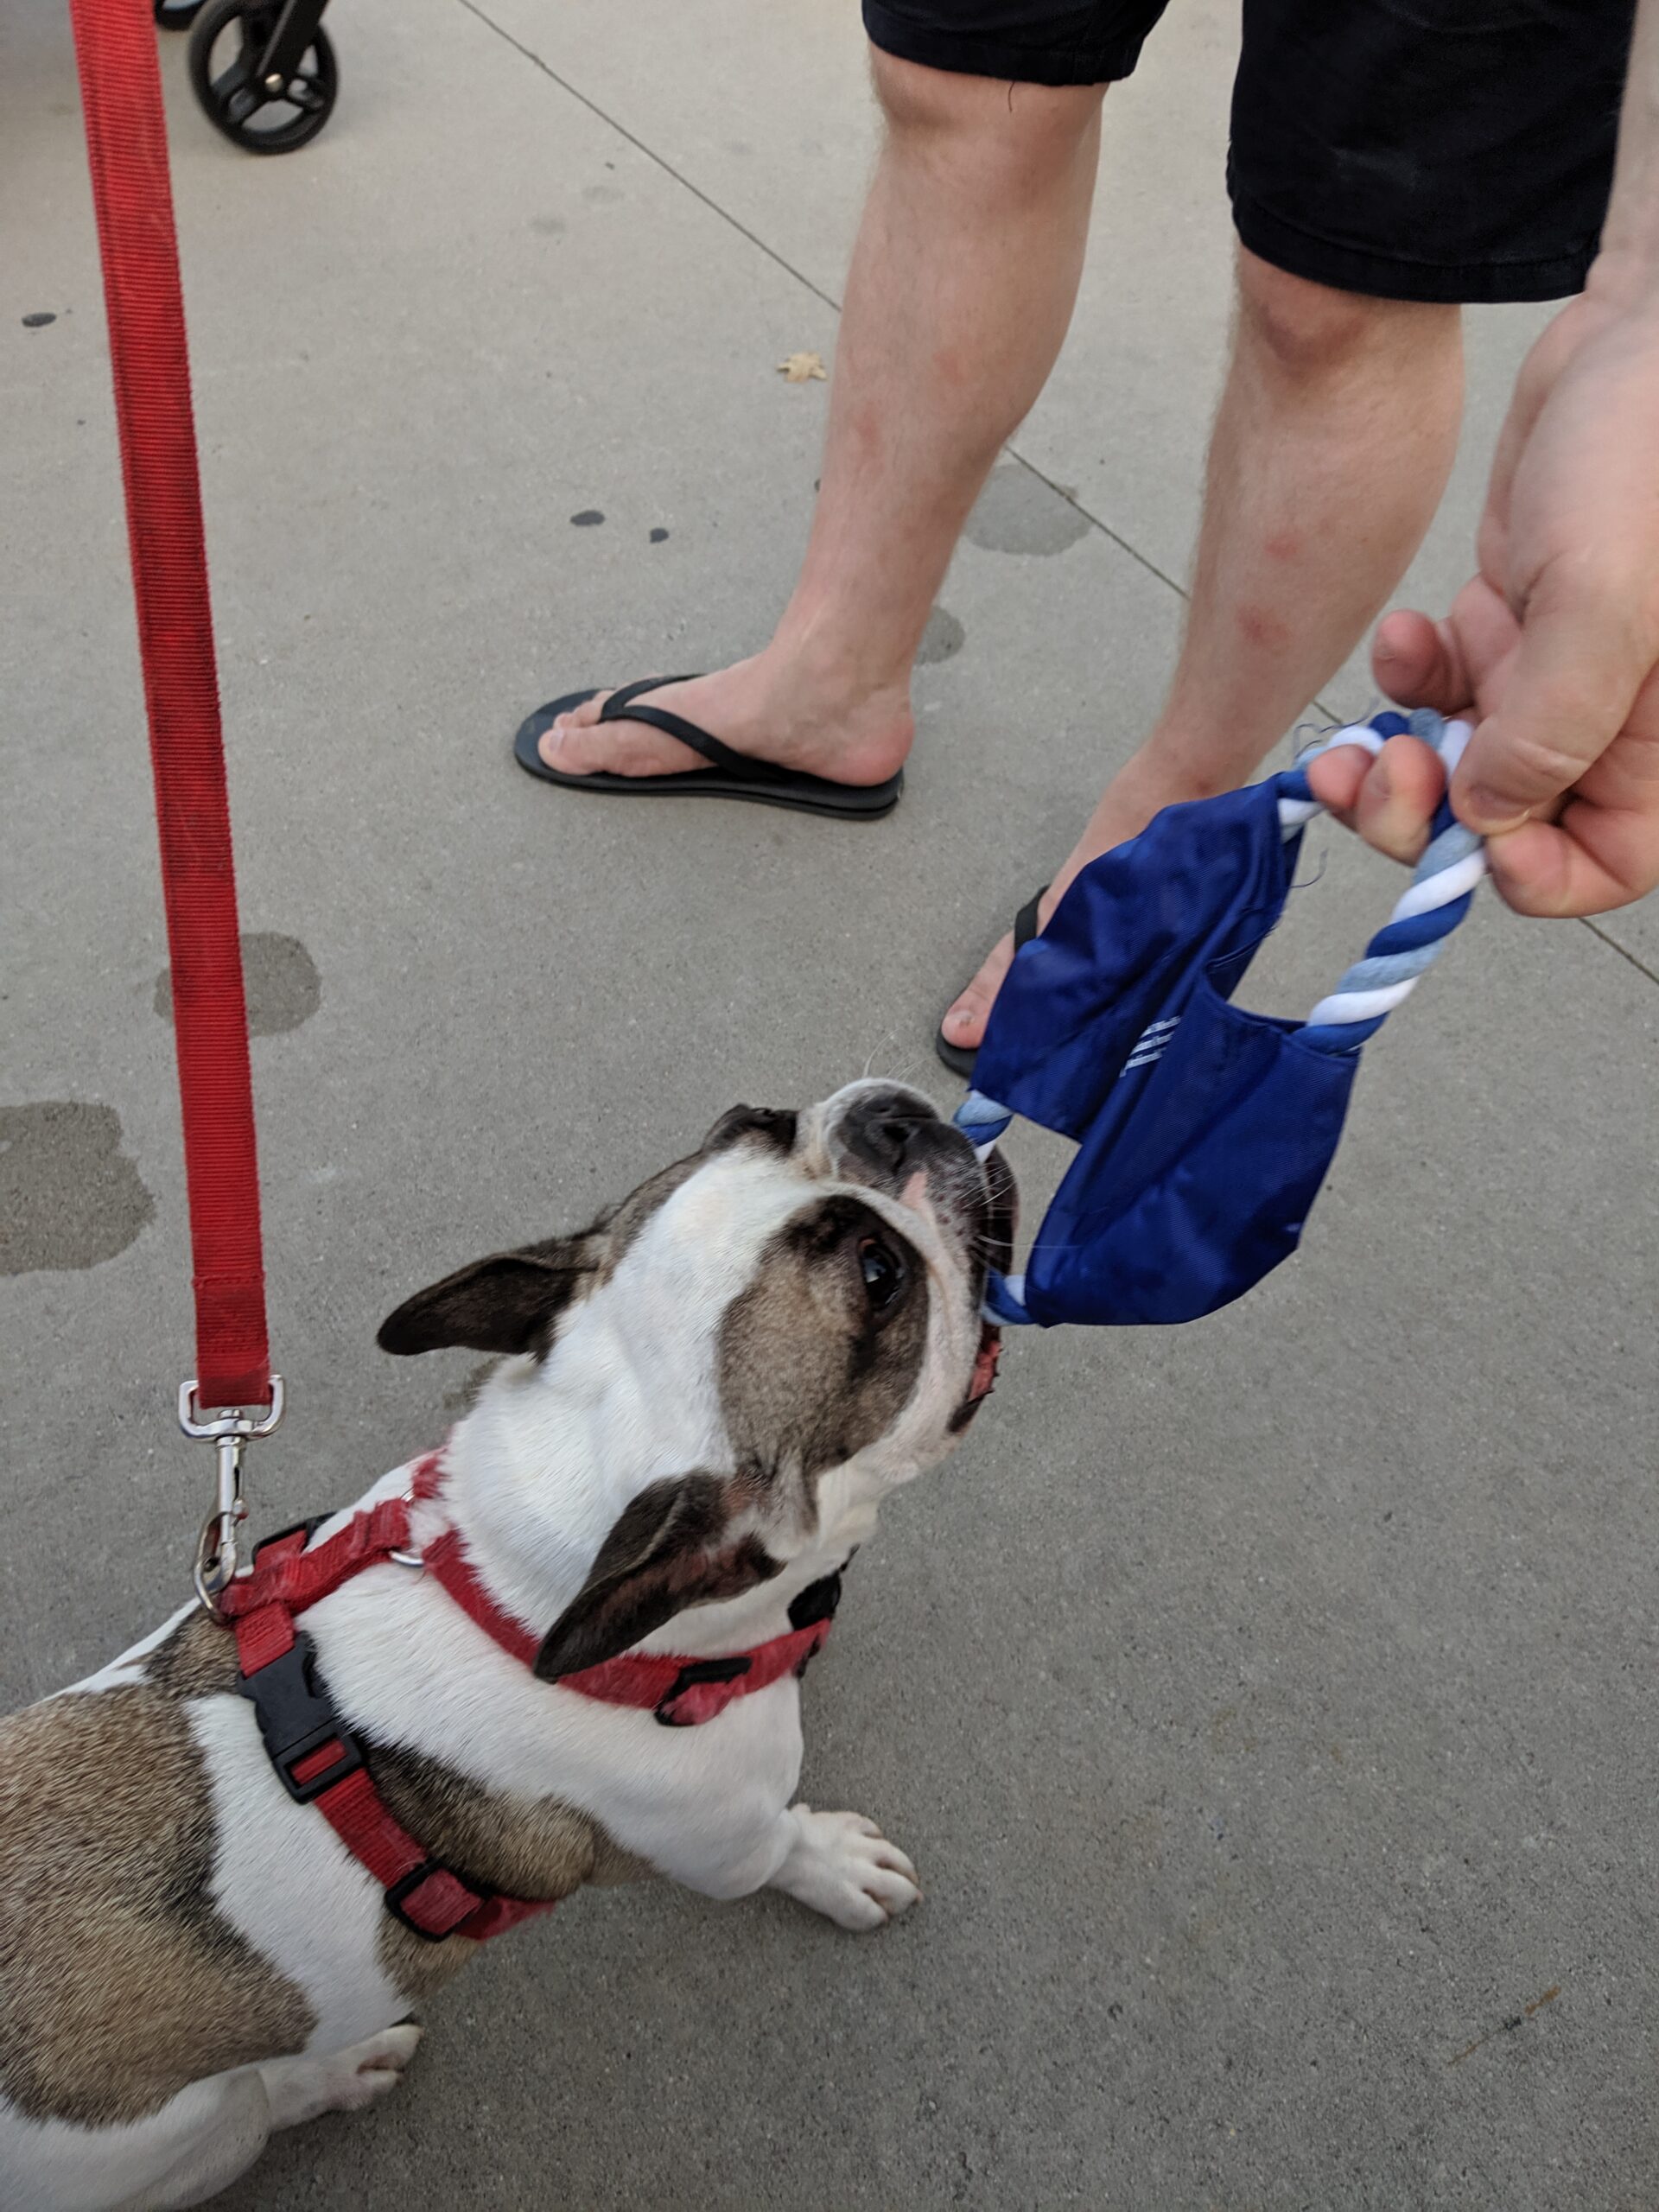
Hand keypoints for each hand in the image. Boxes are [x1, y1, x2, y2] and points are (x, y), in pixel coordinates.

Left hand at [1307, 286, 1658, 914]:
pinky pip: (1450, 690)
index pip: (1600, 863)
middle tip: (1377, 781)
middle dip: (1429, 816)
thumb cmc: (1651, 445)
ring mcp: (1560, 673)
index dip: (1526, 874)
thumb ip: (1550, 724)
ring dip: (1402, 759)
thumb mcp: (1604, 598)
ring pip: (1465, 763)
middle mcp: (1615, 719)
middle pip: (1511, 823)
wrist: (1641, 330)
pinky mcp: (1518, 623)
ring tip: (1361, 737)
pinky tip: (1404, 636)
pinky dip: (1413, 679)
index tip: (1462, 842)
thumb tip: (1487, 815)